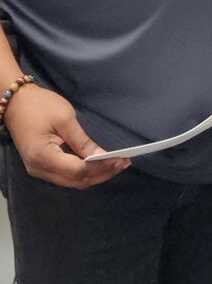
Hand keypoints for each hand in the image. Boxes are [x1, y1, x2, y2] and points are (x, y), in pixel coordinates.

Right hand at [4, 84, 130, 188]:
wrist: (16, 102)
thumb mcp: (65, 119)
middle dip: (101, 175)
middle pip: (76, 181)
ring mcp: (38, 170)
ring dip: (94, 176)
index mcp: (44, 157)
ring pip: (71, 182)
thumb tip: (103, 156)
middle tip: (123, 164)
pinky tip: (97, 166)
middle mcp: (39, 169)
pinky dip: (83, 173)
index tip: (120, 160)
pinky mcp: (40, 166)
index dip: (101, 168)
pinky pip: (65, 176)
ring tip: (115, 166)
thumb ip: (83, 141)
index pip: (78, 171)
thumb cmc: (40, 106)